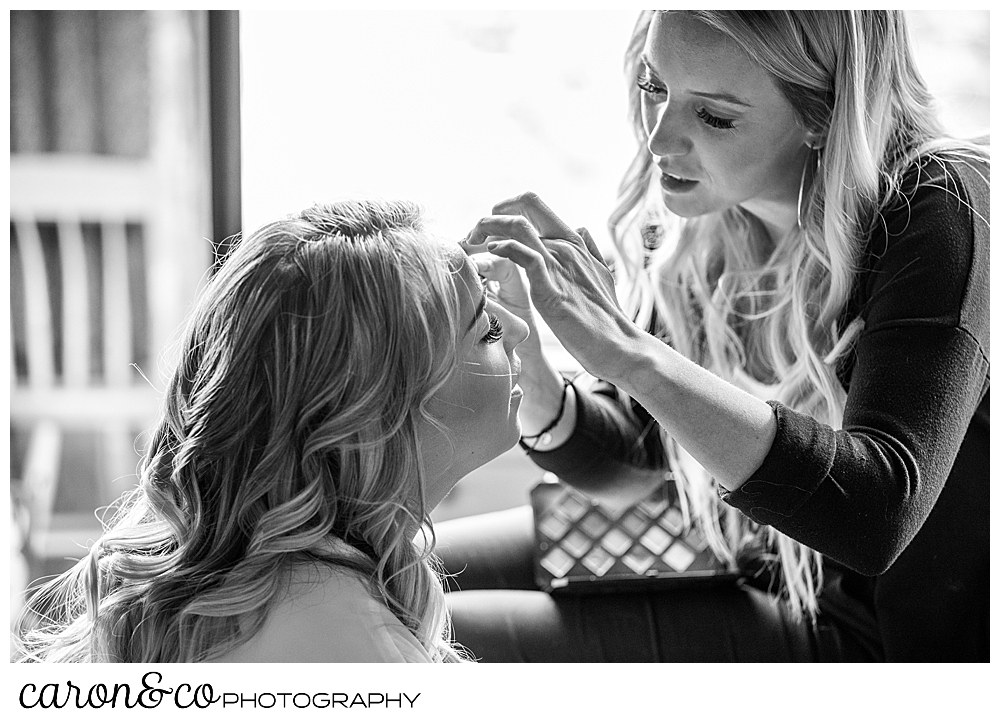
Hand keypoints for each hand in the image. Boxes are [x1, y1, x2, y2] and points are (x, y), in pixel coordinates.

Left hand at [464, 192, 640, 381]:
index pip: (533, 204)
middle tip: (470, 238)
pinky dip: (504, 249)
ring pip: (518, 226)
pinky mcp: (551, 287)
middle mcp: (565, 245)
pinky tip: (490, 255)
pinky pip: (525, 255)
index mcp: (572, 241)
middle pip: (522, 207)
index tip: (486, 230)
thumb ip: (589, 250)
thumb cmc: (606, 317)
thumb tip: (581, 228)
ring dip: (487, 228)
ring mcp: (559, 264)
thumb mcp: (601, 275)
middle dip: (490, 215)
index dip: (504, 209)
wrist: (618, 345)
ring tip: (470, 245)